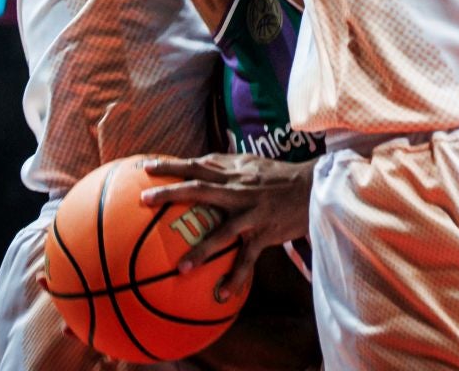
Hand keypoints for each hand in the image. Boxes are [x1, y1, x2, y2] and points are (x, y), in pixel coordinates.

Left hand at [139, 152, 313, 303]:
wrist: (314, 188)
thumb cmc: (280, 177)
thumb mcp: (252, 164)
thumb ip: (227, 166)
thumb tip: (199, 163)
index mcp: (234, 173)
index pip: (198, 165)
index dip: (172, 165)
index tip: (146, 167)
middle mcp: (240, 190)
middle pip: (200, 189)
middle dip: (171, 193)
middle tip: (144, 199)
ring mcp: (252, 213)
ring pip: (222, 232)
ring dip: (201, 250)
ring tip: (180, 268)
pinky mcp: (264, 233)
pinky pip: (247, 258)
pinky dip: (236, 278)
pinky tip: (222, 295)